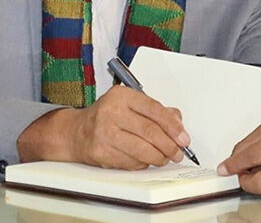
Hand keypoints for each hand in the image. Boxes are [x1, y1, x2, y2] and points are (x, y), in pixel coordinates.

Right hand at [17, 85, 188, 168]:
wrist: (76, 132)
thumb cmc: (106, 116)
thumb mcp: (129, 104)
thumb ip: (154, 110)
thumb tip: (177, 122)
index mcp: (121, 96)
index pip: (154, 110)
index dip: (173, 126)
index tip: (183, 137)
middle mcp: (111, 112)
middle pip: (150, 131)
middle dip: (169, 145)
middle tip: (178, 152)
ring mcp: (105, 133)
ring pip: (142, 150)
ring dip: (158, 157)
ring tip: (164, 158)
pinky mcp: (102, 152)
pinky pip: (131, 162)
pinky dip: (143, 164)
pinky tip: (145, 160)